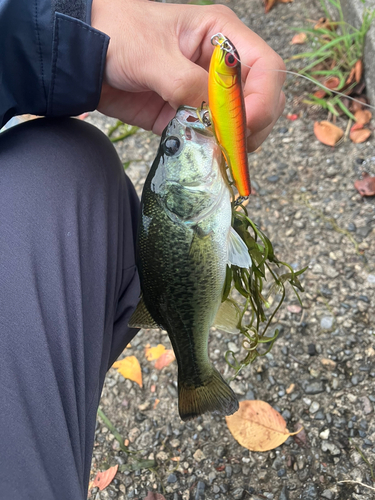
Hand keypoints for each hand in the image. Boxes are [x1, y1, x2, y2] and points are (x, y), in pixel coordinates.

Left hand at [92, 0, 285, 150]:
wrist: (84, 56)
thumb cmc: (117, 35)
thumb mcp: (153, 55)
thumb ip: (185, 83)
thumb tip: (212, 117)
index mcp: (222, 36)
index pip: (266, 67)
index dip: (263, 98)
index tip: (244, 124)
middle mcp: (221, 65)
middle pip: (261, 99)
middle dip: (254, 124)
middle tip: (233, 143)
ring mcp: (205, 93)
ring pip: (240, 123)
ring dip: (235, 140)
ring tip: (218, 151)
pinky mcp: (188, 116)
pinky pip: (211, 137)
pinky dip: (213, 150)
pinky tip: (204, 156)